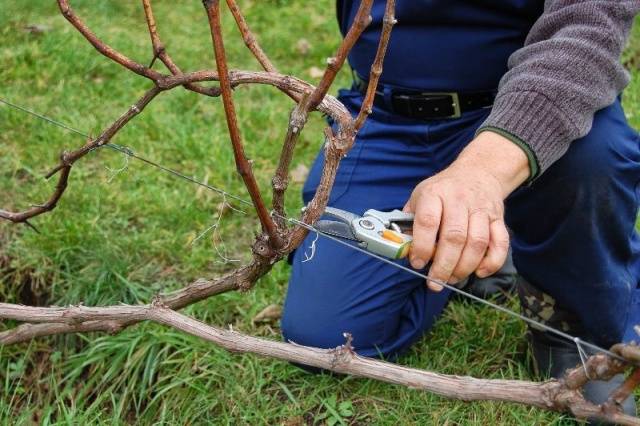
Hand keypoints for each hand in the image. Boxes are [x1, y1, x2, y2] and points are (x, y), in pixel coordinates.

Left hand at [403, 131, 529, 290]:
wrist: (477, 172)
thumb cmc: (443, 190)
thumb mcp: (420, 196)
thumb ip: (409, 221)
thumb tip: (401, 249)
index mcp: (435, 193)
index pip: (428, 221)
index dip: (422, 246)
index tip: (417, 263)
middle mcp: (459, 200)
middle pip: (455, 237)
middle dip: (444, 265)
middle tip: (435, 282)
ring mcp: (481, 209)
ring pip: (477, 243)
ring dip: (465, 267)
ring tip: (452, 279)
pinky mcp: (498, 218)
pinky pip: (500, 243)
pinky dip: (492, 262)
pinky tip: (479, 272)